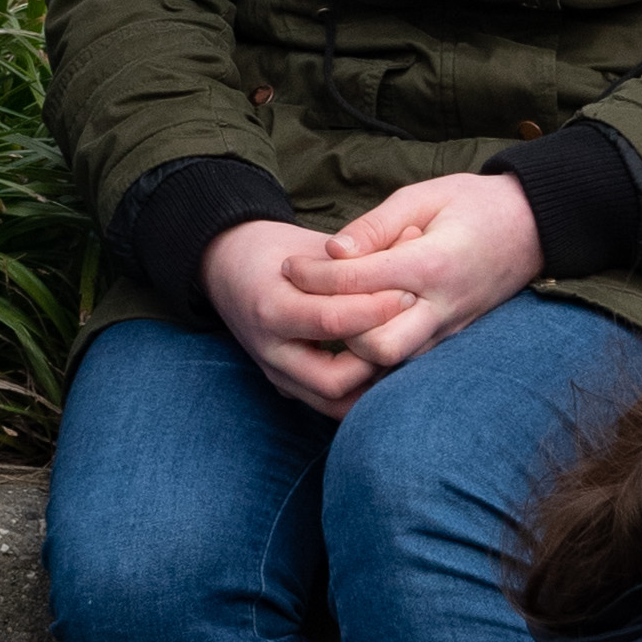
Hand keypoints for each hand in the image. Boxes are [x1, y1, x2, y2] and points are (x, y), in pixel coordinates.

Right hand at [203, 214, 415, 414]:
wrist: (226, 268)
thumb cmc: (276, 249)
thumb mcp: (312, 245)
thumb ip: (358, 254)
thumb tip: (415, 238)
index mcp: (271, 308)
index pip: (332, 322)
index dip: (376, 310)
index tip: (407, 293)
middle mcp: (270, 351)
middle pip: (334, 380)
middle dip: (377, 358)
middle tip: (406, 328)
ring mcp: (276, 374)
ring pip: (335, 404)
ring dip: (372, 382)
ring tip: (398, 348)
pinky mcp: (285, 386)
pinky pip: (330, 403)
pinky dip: (359, 389)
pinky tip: (381, 364)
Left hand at [310, 171, 543, 372]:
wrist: (536, 225)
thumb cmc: (476, 202)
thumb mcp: (423, 195)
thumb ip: (375, 225)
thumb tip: (332, 251)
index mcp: (432, 263)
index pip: (358, 282)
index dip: (315, 277)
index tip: (289, 267)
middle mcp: (442, 305)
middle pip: (376, 345)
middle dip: (339, 328)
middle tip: (313, 300)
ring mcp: (450, 327)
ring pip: (394, 363)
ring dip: (357, 344)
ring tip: (333, 314)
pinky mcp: (453, 337)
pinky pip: (410, 360)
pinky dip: (379, 349)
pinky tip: (358, 327)